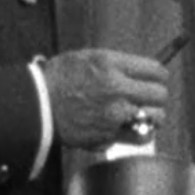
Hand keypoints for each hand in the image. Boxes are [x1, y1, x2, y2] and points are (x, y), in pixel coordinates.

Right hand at [44, 48, 171, 149]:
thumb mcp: (88, 58)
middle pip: (160, 93)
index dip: (158, 75)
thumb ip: (117, 64)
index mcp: (111, 65)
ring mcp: (114, 113)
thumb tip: (142, 70)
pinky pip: (142, 136)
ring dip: (152, 115)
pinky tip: (137, 128)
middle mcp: (116, 88)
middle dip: (156, 95)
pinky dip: (144, 133)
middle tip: (149, 97)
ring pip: (156, 115)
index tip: (156, 79)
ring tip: (143, 113)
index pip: (156, 69)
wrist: (34, 106)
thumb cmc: (57, 81)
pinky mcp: (108, 134)